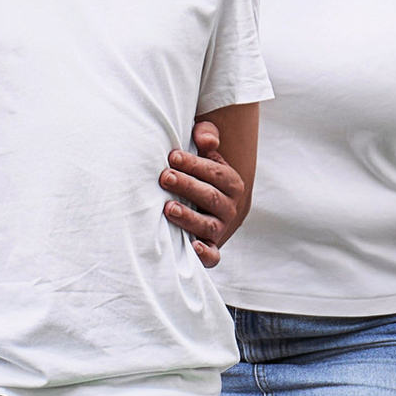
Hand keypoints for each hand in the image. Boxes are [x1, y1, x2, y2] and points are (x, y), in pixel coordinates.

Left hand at [161, 118, 244, 269]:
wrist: (208, 209)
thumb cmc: (200, 175)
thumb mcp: (206, 154)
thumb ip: (207, 138)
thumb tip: (206, 138)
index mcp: (231, 183)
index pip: (216, 173)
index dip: (195, 164)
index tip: (173, 156)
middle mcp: (229, 207)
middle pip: (210, 197)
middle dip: (187, 186)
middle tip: (165, 177)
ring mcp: (220, 229)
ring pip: (208, 225)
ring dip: (188, 217)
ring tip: (168, 208)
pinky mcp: (210, 248)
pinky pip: (212, 256)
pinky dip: (204, 253)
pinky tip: (192, 246)